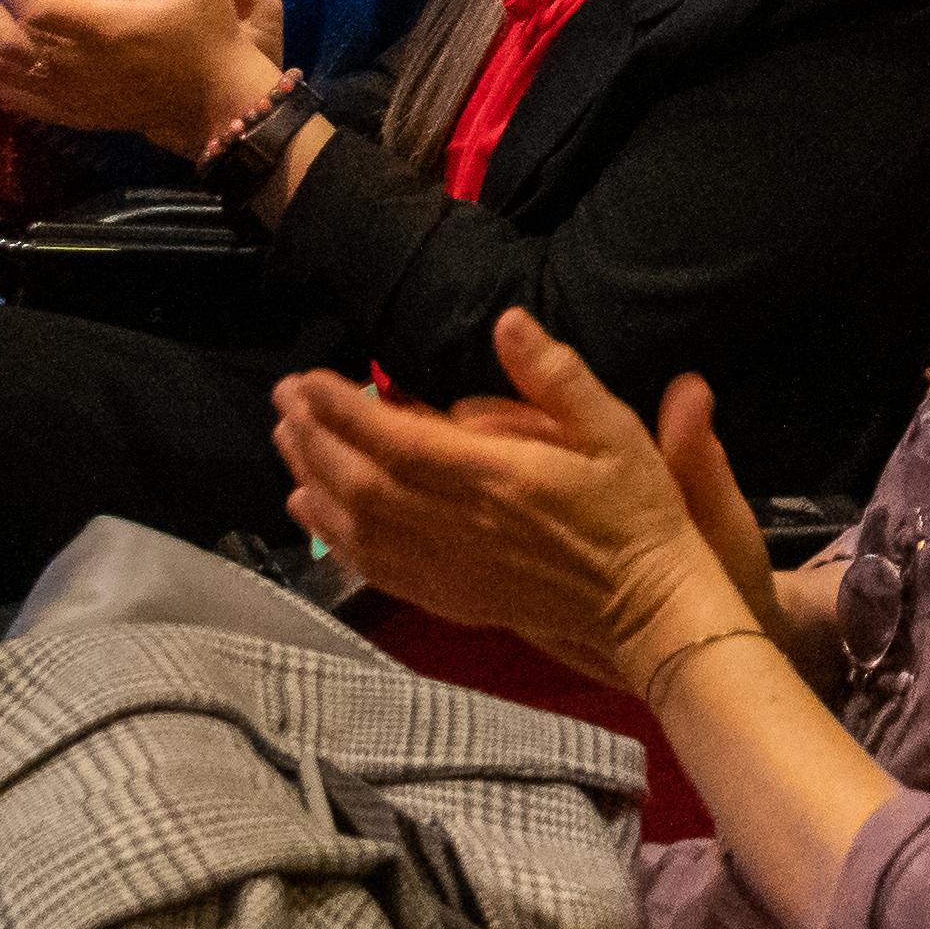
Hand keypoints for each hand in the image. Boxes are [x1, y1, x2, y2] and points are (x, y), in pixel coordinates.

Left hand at [273, 311, 759, 693]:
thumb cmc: (636, 513)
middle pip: (364, 481)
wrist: (646, 606)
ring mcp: (451, 568)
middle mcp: (461, 526)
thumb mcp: (615, 430)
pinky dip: (334, 536)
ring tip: (287, 441)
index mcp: (498, 478)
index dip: (343, 410)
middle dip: (315, 437)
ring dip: (315, 479)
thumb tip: (507, 322)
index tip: (306, 380)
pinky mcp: (450, 597)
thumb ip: (557, 377)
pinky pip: (376, 566)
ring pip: (360, 524)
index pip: (399, 440)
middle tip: (283, 398)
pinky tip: (314, 509)